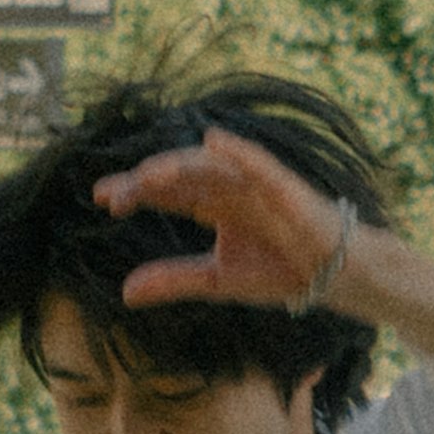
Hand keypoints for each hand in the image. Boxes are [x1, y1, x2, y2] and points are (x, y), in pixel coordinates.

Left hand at [93, 124, 348, 312]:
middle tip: (114, 195)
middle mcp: (228, 188)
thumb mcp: (215, 281)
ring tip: (149, 175)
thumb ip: (173, 281)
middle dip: (147, 182)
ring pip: (211, 166)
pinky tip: (214, 141)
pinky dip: (238, 151)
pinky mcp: (284, 186)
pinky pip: (259, 164)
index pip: (167, 192)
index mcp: (212, 205)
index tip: (102, 199)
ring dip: (180, 166)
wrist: (332, 276)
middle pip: (180, 176)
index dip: (135, 191)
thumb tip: (124, 293)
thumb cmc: (278, 271)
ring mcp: (254, 183)